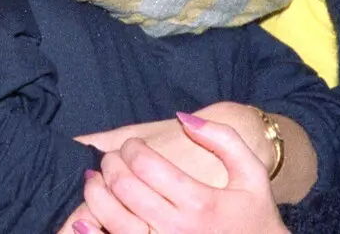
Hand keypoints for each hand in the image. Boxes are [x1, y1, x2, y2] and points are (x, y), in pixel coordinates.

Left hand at [75, 118, 287, 233]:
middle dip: (111, 166)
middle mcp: (178, 230)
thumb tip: (183, 117)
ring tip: (95, 180)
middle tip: (111, 159)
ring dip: (96, 194)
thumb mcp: (251, 173)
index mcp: (200, 204)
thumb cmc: (255, 214)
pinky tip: (84, 218)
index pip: (146, 165)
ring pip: (113, 220)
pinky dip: (93, 231)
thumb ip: (223, 138)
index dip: (131, 148)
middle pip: (125, 189)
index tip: (133, 146)